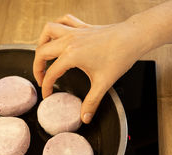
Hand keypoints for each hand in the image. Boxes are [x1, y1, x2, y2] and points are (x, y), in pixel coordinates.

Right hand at [33, 14, 149, 123]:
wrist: (133, 37)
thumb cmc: (120, 56)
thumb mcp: (103, 83)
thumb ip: (92, 102)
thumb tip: (85, 117)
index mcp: (71, 55)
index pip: (51, 73)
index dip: (46, 87)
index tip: (48, 94)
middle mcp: (69, 41)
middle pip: (42, 51)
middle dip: (37, 67)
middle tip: (41, 78)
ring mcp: (75, 31)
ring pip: (48, 31)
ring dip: (42, 42)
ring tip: (44, 55)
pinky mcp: (82, 27)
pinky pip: (63, 21)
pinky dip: (57, 27)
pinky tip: (58, 35)